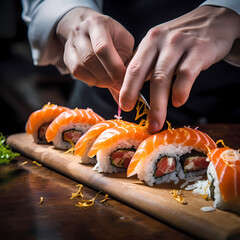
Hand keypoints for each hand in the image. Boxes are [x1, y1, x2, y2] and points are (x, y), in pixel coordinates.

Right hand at [56, 7, 133, 100]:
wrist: (92, 29)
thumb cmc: (113, 38)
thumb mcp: (124, 43)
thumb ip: (126, 62)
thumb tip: (126, 87)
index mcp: (98, 23)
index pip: (102, 48)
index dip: (113, 68)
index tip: (123, 83)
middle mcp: (81, 30)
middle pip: (90, 59)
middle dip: (106, 77)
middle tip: (117, 86)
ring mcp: (71, 42)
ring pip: (80, 67)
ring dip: (98, 81)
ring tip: (109, 83)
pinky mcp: (66, 55)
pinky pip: (75, 72)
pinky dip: (89, 80)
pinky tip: (99, 81)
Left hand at [119, 6, 239, 131]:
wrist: (212, 21)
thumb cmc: (181, 40)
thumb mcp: (159, 46)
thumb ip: (147, 65)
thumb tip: (132, 89)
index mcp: (148, 43)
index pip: (132, 67)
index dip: (125, 88)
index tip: (123, 106)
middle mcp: (160, 42)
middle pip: (141, 72)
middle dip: (133, 95)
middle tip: (131, 113)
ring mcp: (179, 45)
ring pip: (162, 77)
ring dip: (158, 104)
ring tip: (156, 121)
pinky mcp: (198, 50)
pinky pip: (186, 73)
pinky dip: (181, 90)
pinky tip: (178, 102)